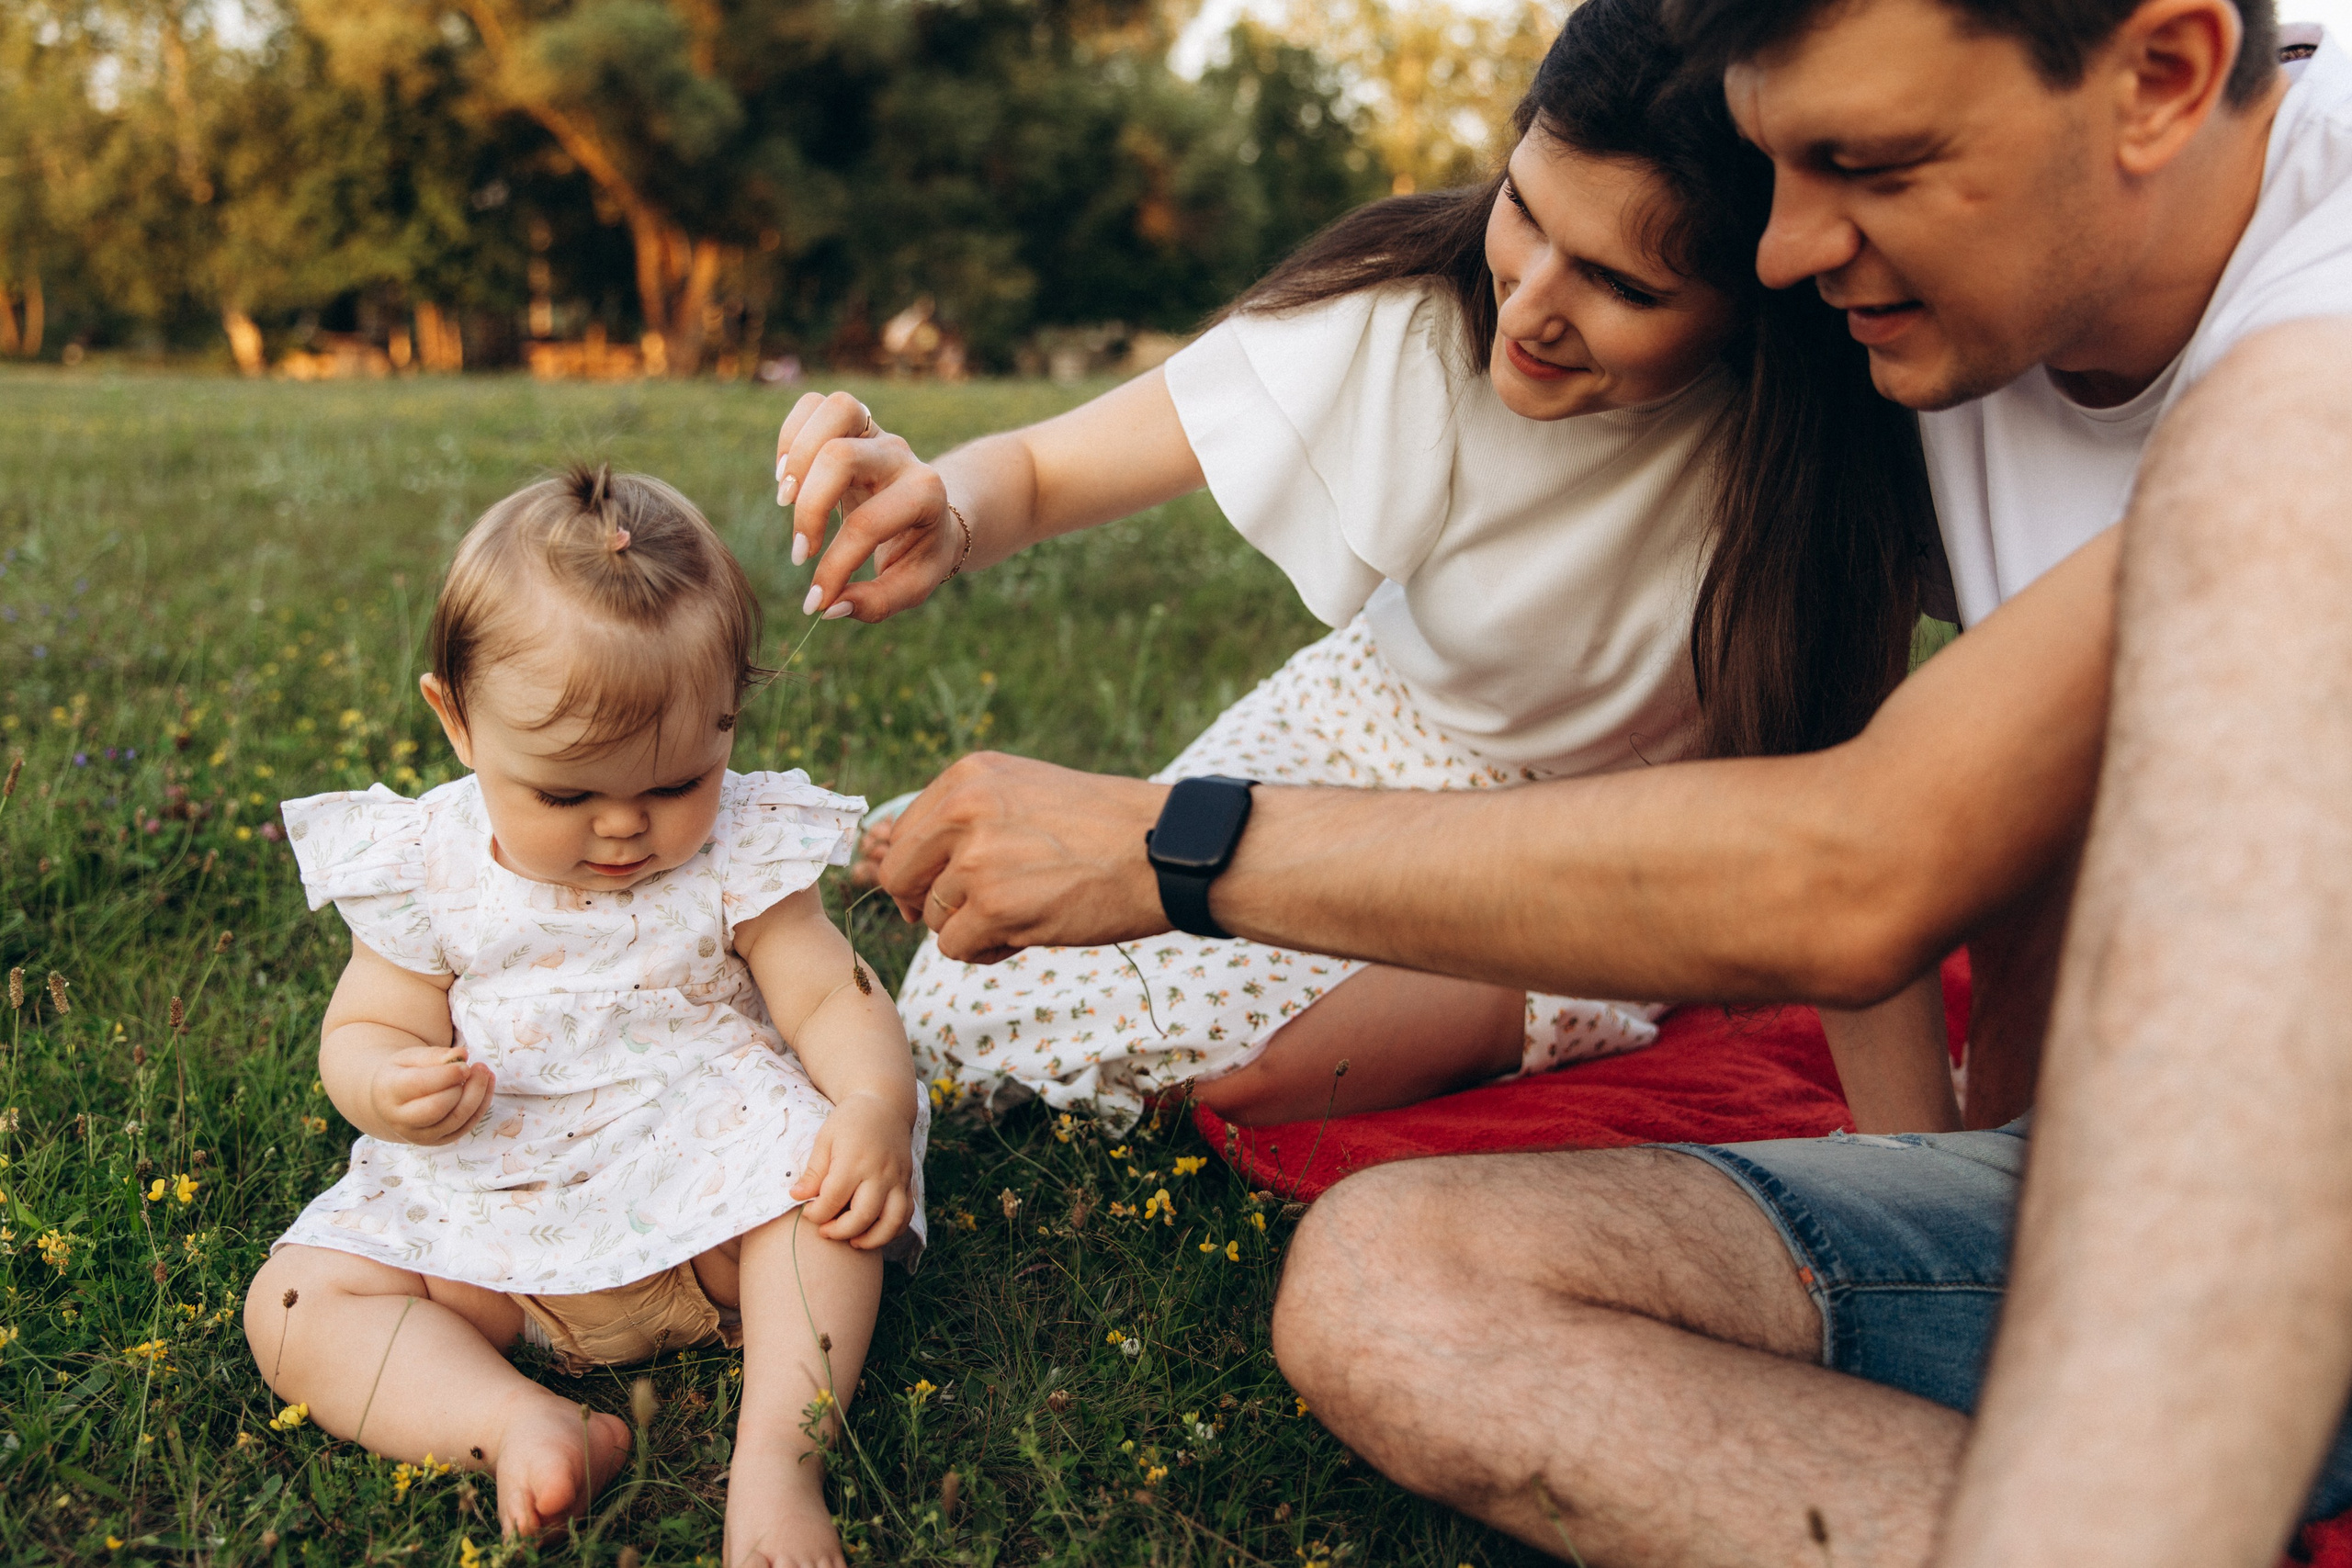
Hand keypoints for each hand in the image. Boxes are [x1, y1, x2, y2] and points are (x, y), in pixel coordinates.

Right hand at [369, 1043, 493, 1145]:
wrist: (391, 1101)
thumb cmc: (402, 1073)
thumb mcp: (410, 1057)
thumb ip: (434, 1055)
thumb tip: (462, 1055)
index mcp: (390, 1092)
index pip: (420, 1086)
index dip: (447, 1075)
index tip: (465, 1063)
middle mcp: (401, 1120)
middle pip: (439, 1107)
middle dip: (464, 1086)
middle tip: (478, 1067)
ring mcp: (420, 1135)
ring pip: (457, 1120)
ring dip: (478, 1095)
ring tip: (485, 1073)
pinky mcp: (438, 1141)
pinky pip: (466, 1126)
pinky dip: (482, 1105)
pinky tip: (487, 1085)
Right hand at [774, 390, 966, 623]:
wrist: (936, 512)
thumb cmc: (921, 550)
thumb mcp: (914, 584)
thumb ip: (877, 603)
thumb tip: (829, 607)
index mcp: (925, 495)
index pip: (867, 525)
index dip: (834, 567)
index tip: (816, 600)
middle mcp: (901, 455)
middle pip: (840, 457)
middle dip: (808, 508)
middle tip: (800, 551)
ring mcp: (876, 432)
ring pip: (835, 408)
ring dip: (797, 455)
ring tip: (786, 500)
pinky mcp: (853, 424)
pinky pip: (814, 404)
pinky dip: (791, 436)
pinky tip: (787, 478)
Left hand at [789, 1092, 916, 1248]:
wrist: (885, 1105)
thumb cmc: (849, 1122)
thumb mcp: (825, 1139)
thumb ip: (814, 1171)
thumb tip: (797, 1196)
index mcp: (854, 1160)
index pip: (833, 1198)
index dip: (816, 1213)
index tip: (808, 1212)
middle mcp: (879, 1172)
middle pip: (863, 1215)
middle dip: (840, 1231)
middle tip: (825, 1231)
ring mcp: (898, 1178)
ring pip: (892, 1221)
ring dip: (872, 1239)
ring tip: (853, 1242)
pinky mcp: (908, 1183)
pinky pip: (906, 1215)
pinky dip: (893, 1231)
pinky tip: (874, 1232)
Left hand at [879, 752, 1172, 962]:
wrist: (1162, 850)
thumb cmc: (1102, 825)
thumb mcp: (1024, 790)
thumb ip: (966, 814)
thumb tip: (904, 855)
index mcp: (967, 776)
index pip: (902, 834)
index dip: (917, 870)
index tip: (941, 885)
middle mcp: (964, 810)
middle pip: (899, 877)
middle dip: (925, 903)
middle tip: (964, 913)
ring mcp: (977, 861)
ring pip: (934, 919)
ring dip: (969, 927)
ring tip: (1020, 914)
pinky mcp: (997, 908)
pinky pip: (957, 948)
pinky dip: (987, 950)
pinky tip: (1025, 933)